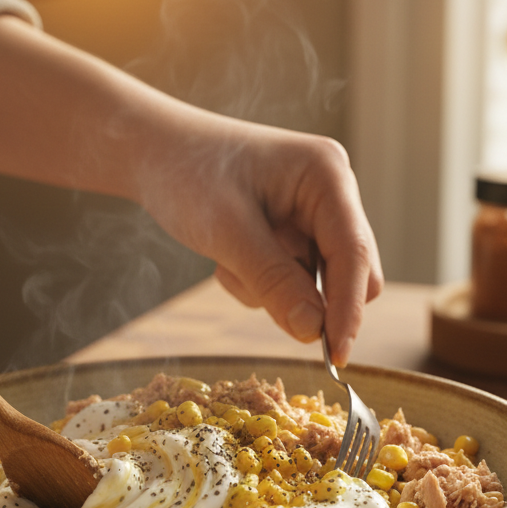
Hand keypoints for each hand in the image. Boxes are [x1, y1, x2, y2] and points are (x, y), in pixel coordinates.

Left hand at [136, 113, 381, 366]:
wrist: (152, 151)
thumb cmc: (187, 173)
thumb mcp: (226, 230)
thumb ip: (273, 280)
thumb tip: (312, 331)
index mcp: (327, 176)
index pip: (354, 253)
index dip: (348, 309)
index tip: (337, 356)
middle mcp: (330, 194)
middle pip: (351, 272)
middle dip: (307, 296)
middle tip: (263, 300)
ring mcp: (312, 215)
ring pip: (317, 284)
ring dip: (273, 290)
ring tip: (228, 261)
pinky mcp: (292, 234)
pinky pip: (292, 281)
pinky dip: (259, 283)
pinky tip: (227, 258)